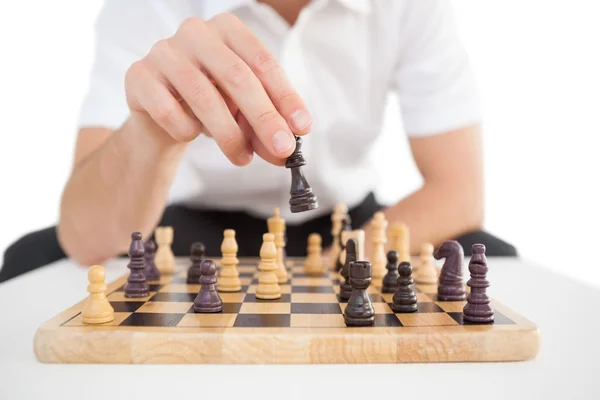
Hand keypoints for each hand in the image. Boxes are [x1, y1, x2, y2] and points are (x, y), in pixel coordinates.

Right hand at [124, 13, 311, 165]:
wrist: (160, 110)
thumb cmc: (210, 103)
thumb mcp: (244, 112)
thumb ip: (265, 127)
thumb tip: (285, 152)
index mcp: (228, 30)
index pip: (263, 62)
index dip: (285, 97)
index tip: (302, 128)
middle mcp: (195, 32)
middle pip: (237, 76)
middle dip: (264, 118)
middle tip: (282, 149)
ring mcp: (164, 51)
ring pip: (204, 96)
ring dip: (229, 135)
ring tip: (242, 158)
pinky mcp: (138, 76)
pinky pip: (170, 112)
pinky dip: (187, 131)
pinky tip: (191, 134)